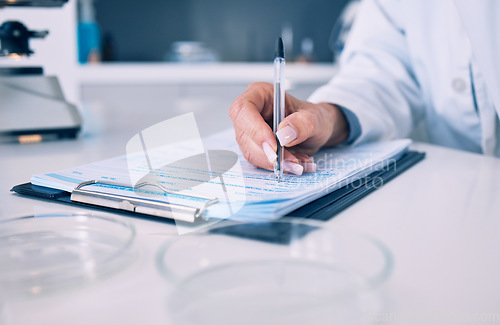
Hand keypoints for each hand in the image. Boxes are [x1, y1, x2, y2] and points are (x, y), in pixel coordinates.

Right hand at [229, 82, 348, 174]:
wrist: (316, 131)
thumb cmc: (312, 118)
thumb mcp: (315, 117)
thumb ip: (302, 123)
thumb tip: (283, 133)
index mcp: (260, 94)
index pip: (244, 110)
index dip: (254, 129)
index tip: (274, 146)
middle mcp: (251, 112)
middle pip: (245, 135)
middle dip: (268, 153)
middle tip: (291, 161)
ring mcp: (250, 132)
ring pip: (251, 152)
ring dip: (274, 162)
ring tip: (298, 162)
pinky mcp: (254, 148)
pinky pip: (260, 161)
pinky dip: (277, 166)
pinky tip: (294, 163)